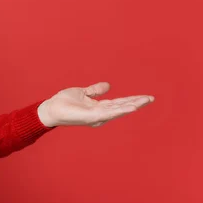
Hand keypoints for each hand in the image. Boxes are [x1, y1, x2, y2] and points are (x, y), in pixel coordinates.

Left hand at [37, 82, 153, 127]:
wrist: (51, 108)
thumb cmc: (64, 102)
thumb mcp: (83, 92)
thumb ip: (95, 90)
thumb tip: (109, 85)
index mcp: (99, 107)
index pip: (119, 103)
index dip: (132, 99)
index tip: (146, 96)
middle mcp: (100, 114)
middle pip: (122, 107)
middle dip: (137, 102)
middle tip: (151, 98)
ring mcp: (97, 116)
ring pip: (119, 110)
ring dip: (133, 105)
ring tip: (145, 101)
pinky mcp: (92, 117)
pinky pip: (109, 113)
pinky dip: (121, 110)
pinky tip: (131, 107)